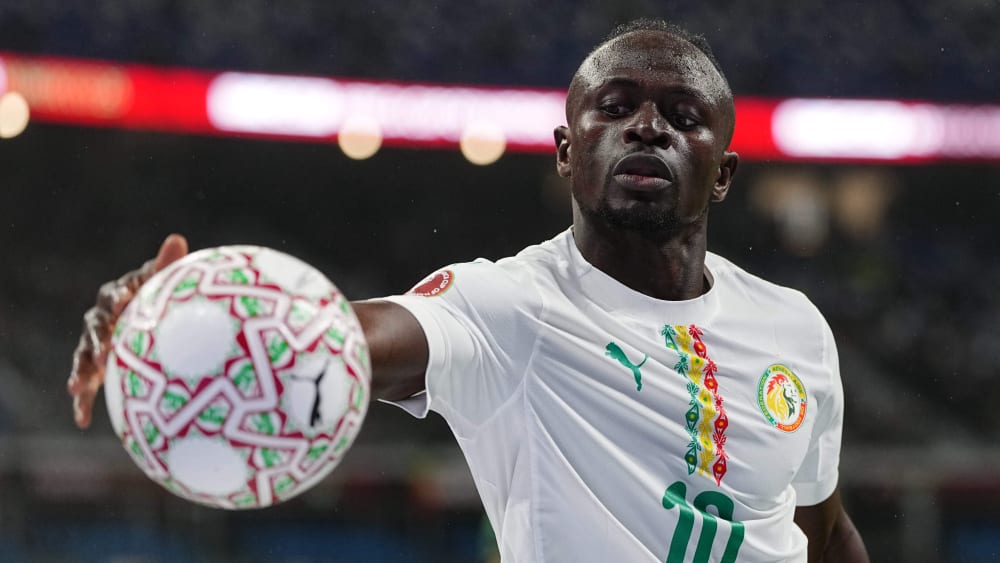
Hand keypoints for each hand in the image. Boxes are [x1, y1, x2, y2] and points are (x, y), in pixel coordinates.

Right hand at [67, 234, 188, 428]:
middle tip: (104, 355)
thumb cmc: (157, 299)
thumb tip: (177, 238)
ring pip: (83, 358)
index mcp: (117, 296)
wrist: (148, 324)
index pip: (114, 294)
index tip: (122, 302)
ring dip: (80, 371)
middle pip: (94, 329)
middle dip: (96, 342)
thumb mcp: (162, 284)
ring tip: (77, 388)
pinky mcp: (97, 369)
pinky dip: (83, 402)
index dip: (117, 297)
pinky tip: (83, 422)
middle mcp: (101, 320)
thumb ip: (166, 265)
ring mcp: (96, 346)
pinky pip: (87, 386)